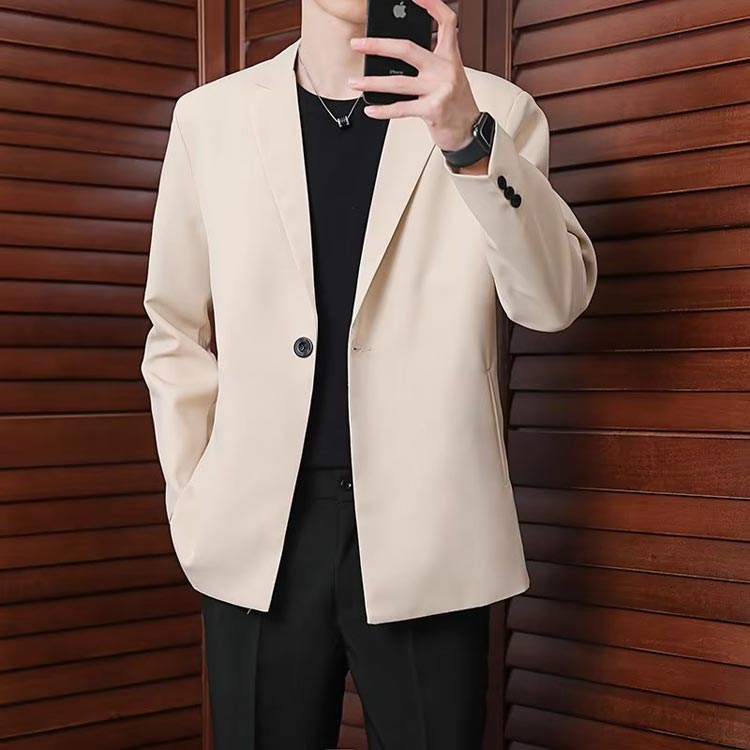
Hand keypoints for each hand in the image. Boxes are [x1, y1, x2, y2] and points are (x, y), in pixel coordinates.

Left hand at [348, 0, 481, 152]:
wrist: (470, 131)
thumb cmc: (456, 104)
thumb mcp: (450, 75)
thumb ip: (431, 61)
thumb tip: (399, 53)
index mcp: (450, 56)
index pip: (446, 22)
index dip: (432, 5)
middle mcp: (445, 69)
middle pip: (407, 48)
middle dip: (377, 45)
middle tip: (357, 44)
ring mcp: (440, 89)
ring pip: (398, 82)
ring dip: (372, 83)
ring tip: (355, 83)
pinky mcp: (433, 109)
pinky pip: (402, 109)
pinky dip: (383, 110)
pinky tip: (370, 109)